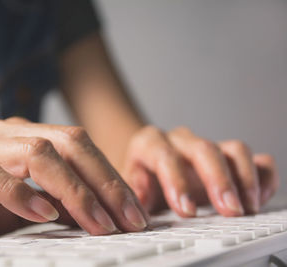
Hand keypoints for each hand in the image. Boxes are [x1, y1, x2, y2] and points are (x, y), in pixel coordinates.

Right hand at [0, 117, 146, 254]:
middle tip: (128, 218)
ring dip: (72, 190)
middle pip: (66, 143)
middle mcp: (0, 134)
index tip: (135, 212)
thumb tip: (102, 212)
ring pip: (34, 153)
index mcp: (21, 136)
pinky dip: (18, 194)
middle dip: (103, 182)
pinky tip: (42, 215)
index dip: (110, 176)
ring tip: (98, 222)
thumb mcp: (21, 206)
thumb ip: (56, 200)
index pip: (78, 145)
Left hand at [122, 126, 278, 216]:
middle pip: (204, 149)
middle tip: (229, 210)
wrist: (147, 167)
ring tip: (247, 207)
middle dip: (218, 180)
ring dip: (244, 178)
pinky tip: (258, 197)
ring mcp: (206, 145)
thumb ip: (132, 194)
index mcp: (150, 144)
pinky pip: (252, 158)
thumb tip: (136, 210)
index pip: (165, 157)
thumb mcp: (127, 187)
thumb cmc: (139, 179)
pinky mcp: (226, 156)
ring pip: (233, 149)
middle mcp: (179, 141)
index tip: (187, 211)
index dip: (177, 183)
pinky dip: (261, 175)